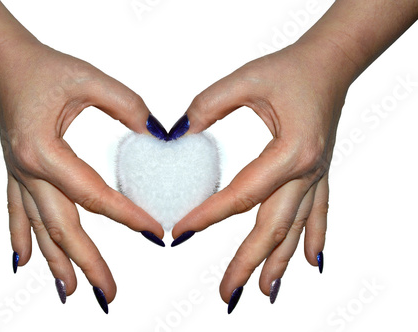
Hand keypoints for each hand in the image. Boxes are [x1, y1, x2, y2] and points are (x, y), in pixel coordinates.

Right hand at [0, 41, 164, 308]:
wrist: (4, 62)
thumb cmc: (44, 67)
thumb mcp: (88, 79)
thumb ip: (127, 105)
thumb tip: (158, 133)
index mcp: (44, 151)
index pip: (93, 195)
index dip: (127, 216)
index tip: (156, 233)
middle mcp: (27, 170)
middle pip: (61, 227)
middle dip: (87, 263)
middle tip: (109, 294)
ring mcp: (18, 175)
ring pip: (38, 229)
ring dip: (55, 262)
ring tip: (70, 292)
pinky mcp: (17, 172)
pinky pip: (16, 213)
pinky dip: (21, 239)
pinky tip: (22, 262)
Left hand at [171, 39, 354, 310]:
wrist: (330, 63)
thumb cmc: (291, 68)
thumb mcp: (247, 79)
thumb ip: (207, 105)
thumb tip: (177, 134)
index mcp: (291, 151)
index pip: (243, 194)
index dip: (210, 214)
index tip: (181, 231)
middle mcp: (307, 171)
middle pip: (274, 226)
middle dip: (248, 262)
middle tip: (226, 293)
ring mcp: (316, 175)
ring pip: (297, 228)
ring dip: (280, 262)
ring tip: (264, 291)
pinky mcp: (318, 172)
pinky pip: (319, 213)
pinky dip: (315, 239)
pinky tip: (312, 262)